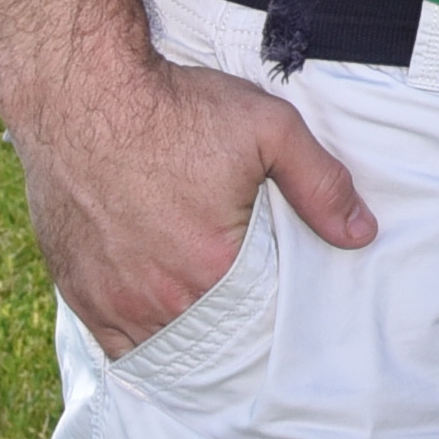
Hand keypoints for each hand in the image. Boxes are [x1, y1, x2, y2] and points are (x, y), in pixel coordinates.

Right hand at [10, 48, 372, 357]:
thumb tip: (360, 233)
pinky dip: (138, 337)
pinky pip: (114, 343)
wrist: (84, 96)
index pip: (261, 318)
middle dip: (233, 325)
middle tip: (246, 302)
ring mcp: (114, 301)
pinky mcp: (78, 292)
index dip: (274, 308)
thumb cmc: (176, 108)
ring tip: (205, 308)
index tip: (280, 291)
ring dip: (186, 331)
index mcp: (213, 268)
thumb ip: (320, 184)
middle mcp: (161, 298)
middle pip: (213, 334)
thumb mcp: (269, 129)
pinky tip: (158, 319)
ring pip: (163, 343)